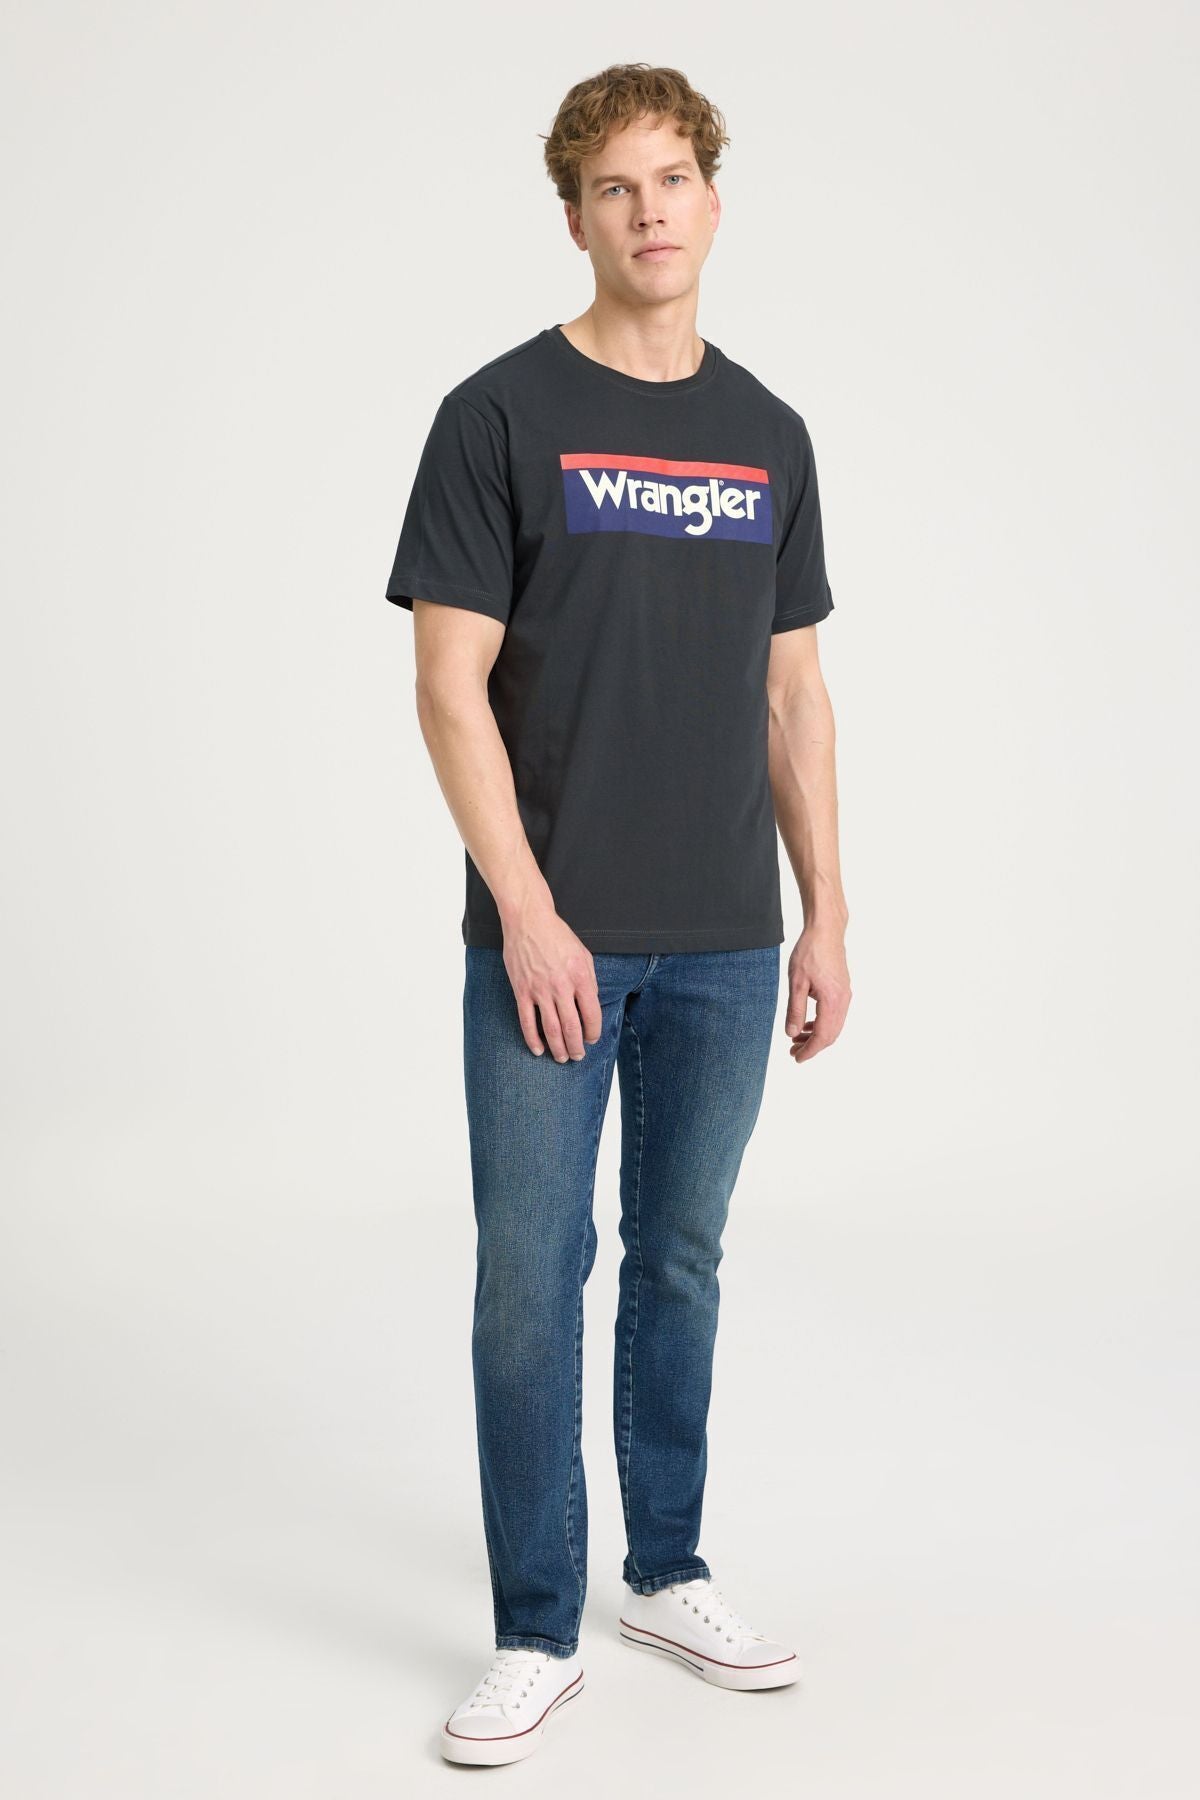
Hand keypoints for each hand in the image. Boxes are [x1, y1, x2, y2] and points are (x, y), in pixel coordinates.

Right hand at [502, 905, 602, 1061]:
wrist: (529, 920)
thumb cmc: (558, 936)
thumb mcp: (584, 954)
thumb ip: (589, 981)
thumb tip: (591, 1005)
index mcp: (580, 976)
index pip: (591, 1014)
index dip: (594, 1032)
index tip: (592, 1039)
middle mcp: (561, 986)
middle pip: (571, 1027)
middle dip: (577, 1047)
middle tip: (579, 1056)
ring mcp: (539, 990)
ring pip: (551, 1029)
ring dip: (558, 1048)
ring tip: (562, 1058)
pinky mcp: (522, 990)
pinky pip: (527, 1021)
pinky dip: (532, 1039)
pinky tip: (538, 1049)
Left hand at [784, 926, 850, 1062]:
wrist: (826, 931)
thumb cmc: (810, 952)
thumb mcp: (796, 983)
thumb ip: (795, 1010)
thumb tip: (792, 1033)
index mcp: (832, 1001)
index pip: (823, 1036)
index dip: (810, 1050)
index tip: (796, 1058)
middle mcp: (843, 1000)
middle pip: (831, 1035)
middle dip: (813, 1046)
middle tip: (793, 1051)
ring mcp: (845, 995)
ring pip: (834, 1026)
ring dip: (817, 1036)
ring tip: (797, 1038)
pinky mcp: (842, 989)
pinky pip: (835, 1015)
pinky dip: (822, 1023)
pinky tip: (807, 1023)